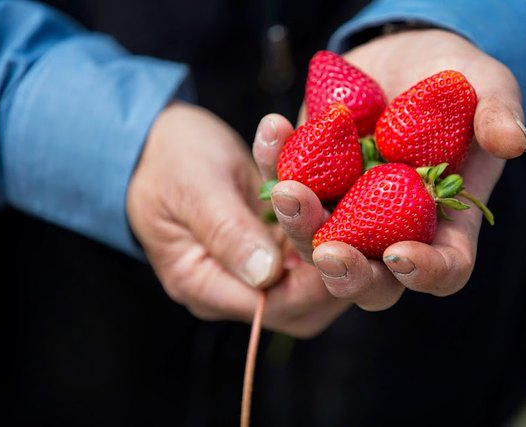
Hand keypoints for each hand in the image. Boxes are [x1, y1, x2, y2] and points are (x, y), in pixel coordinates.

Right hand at [127, 102, 346, 336]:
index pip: (272, 305)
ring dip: (338, 242)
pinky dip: (327, 224)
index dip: (315, 282)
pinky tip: (345, 195)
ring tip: (358, 205)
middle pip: (300, 302)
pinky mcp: (270, 245)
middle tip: (365, 227)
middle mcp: (232, 286)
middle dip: (337, 268)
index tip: (346, 245)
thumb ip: (228, 232)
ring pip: (311, 277)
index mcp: (202, 283)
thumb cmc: (168, 160)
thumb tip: (266, 274)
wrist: (159, 142)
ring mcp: (254, 267)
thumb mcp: (195, 189)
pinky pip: (307, 247)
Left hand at [253, 29, 525, 309]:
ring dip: (300, 224)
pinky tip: (275, 128)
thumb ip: (498, 114)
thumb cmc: (453, 81)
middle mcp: (391, 228)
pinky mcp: (312, 177)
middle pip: (370, 278)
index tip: (402, 254)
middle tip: (329, 253)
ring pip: (317, 240)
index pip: (443, 269)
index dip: (426, 273)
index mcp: (444, 223)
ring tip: (289, 190)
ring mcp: (346, 208)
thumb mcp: (486, 87)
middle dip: (348, 273)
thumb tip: (513, 142)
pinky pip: (287, 182)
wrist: (403, 56)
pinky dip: (275, 161)